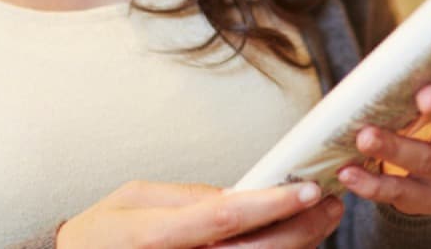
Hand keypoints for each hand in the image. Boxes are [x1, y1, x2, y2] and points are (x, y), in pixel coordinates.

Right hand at [54, 179, 343, 248]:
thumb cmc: (100, 234)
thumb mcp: (132, 199)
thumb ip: (186, 197)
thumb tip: (238, 194)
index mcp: (157, 237)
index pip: (225, 217)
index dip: (271, 203)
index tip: (307, 187)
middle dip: (301, 227)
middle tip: (330, 201)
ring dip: (299, 244)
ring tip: (323, 216)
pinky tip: (295, 238)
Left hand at [337, 55, 430, 216]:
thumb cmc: (427, 121)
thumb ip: (428, 74)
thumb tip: (404, 42)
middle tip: (425, 94)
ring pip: (425, 160)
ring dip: (393, 147)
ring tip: (365, 137)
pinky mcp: (428, 200)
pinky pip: (398, 192)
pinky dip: (371, 183)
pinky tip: (348, 172)